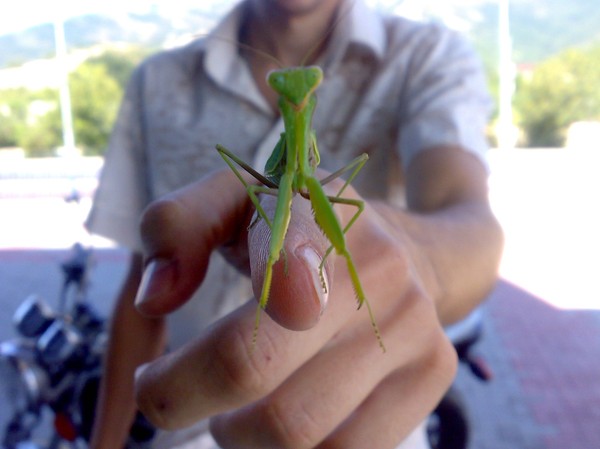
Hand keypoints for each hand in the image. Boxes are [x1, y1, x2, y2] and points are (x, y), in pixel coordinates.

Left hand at [134, 169, 456, 448]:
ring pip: (298, 432)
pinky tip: (279, 426)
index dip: (188, 361)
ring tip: (233, 410)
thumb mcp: (236, 201)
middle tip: (173, 397)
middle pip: (257, 374)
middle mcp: (376, 269)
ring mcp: (413, 324)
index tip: (152, 377)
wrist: (406, 249)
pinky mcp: (435, 370)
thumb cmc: (302, 231)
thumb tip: (156, 299)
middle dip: (189, 403)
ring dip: (241, 436)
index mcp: (317, 217)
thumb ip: (179, 226)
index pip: (254, 293)